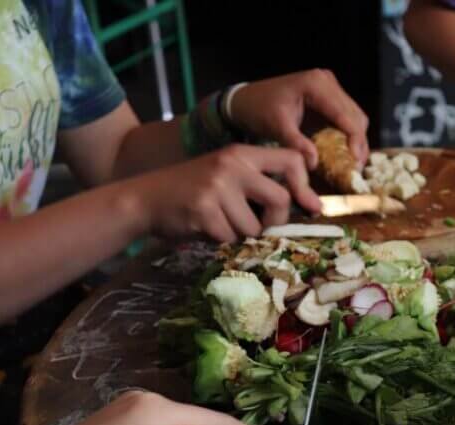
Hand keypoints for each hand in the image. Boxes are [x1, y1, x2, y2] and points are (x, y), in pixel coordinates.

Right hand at [136, 144, 321, 242]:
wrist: (144, 199)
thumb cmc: (194, 192)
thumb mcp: (228, 176)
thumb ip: (260, 185)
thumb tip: (309, 208)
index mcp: (242, 153)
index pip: (291, 159)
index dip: (305, 186)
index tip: (310, 207)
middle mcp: (232, 165)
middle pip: (281, 200)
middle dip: (274, 222)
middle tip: (257, 227)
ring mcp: (217, 186)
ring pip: (254, 227)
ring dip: (242, 235)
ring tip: (221, 223)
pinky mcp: (204, 210)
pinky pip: (230, 238)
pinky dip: (221, 242)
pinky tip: (205, 229)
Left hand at [228, 70, 369, 168]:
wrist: (246, 100)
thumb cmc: (258, 109)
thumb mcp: (276, 127)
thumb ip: (296, 143)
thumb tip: (314, 163)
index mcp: (316, 84)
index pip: (344, 114)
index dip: (355, 139)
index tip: (356, 161)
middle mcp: (327, 82)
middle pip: (355, 115)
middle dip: (359, 143)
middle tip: (356, 168)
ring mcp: (330, 89)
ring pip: (355, 118)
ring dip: (356, 140)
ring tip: (352, 164)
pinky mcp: (329, 99)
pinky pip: (346, 119)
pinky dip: (348, 137)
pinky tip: (345, 154)